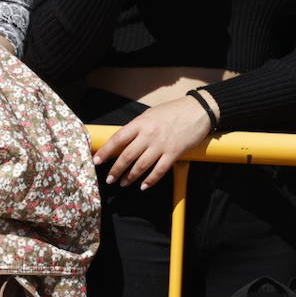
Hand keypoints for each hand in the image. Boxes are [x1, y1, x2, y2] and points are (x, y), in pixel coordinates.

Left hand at [94, 94, 213, 189]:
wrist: (198, 110)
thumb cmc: (174, 110)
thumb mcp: (151, 114)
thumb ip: (138, 127)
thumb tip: (124, 140)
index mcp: (141, 122)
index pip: (118, 139)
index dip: (106, 151)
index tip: (97, 160)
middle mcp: (149, 134)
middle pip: (127, 155)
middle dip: (116, 169)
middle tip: (109, 179)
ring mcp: (162, 144)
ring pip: (141, 165)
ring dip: (130, 177)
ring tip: (123, 183)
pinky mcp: (174, 153)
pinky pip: (159, 170)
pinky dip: (150, 180)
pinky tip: (143, 185)